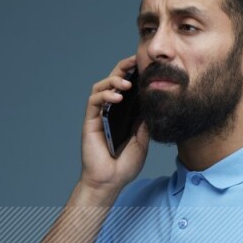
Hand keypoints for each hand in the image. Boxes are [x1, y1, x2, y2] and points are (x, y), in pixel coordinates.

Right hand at [80, 54, 149, 192]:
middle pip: (113, 82)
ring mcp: (99, 115)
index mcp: (123, 115)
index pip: (127, 89)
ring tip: (126, 83)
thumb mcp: (142, 142)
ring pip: (101, 87)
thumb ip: (144, 123)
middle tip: (134, 61)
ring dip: (113, 80)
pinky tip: (117, 97)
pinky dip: (105, 94)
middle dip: (123, 69)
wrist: (110, 181)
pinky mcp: (90, 121)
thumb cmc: (124, 166)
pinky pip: (95, 101)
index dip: (134, 75)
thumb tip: (152, 104)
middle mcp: (110, 111)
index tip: (145, 65)